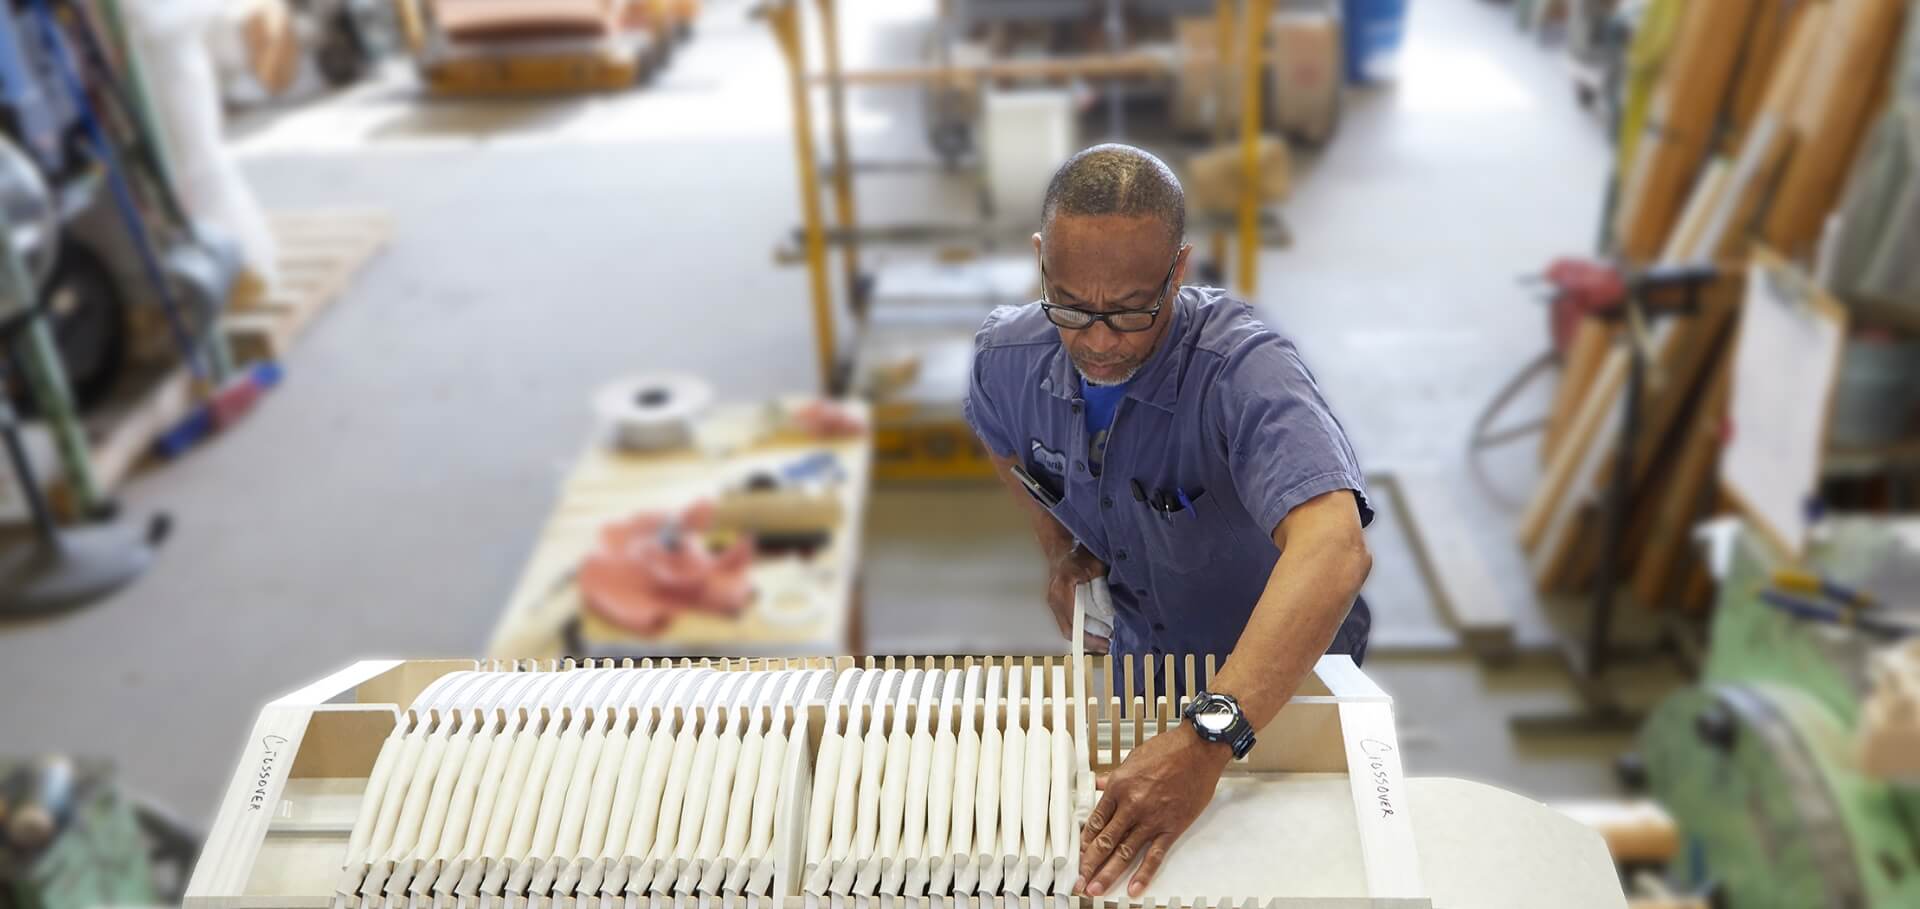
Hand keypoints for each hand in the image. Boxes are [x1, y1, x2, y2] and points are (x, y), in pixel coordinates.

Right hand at [1046, 545, 1108, 651]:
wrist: (1061, 547)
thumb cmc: (1076, 553)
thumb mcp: (1094, 568)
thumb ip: (1100, 591)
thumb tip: (1108, 612)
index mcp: (1063, 590)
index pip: (1076, 621)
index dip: (1092, 634)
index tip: (1107, 638)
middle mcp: (1054, 599)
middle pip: (1069, 631)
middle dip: (1089, 642)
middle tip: (1106, 646)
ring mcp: (1053, 603)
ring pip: (1067, 629)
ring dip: (1085, 637)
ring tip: (1102, 641)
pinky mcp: (1056, 604)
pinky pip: (1066, 623)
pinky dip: (1080, 630)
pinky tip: (1093, 631)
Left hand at [1076, 724, 1229, 896]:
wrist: (1199, 749)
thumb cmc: (1169, 749)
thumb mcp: (1133, 759)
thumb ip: (1114, 776)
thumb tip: (1100, 783)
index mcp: (1119, 787)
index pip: (1095, 822)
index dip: (1085, 842)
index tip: (1078, 855)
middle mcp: (1131, 805)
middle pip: (1105, 841)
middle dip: (1090, 864)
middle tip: (1080, 881)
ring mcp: (1151, 819)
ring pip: (1125, 852)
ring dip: (1108, 873)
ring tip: (1096, 889)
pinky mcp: (1172, 827)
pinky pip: (1155, 855)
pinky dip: (1143, 874)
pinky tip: (1134, 887)